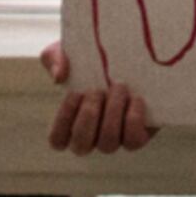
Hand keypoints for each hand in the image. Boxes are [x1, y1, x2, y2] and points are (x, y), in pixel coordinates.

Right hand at [42, 40, 157, 154]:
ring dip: (112, 114)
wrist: (134, 51)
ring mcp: (115, 138)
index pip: (58, 140)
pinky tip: (136, 98)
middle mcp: (92, 136)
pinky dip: (133, 120)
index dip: (64, 120)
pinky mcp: (139, 134)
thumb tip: (59, 76)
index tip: (75, 92)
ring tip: (118, 87)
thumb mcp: (70, 51)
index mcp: (72, 122)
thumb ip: (55, 59)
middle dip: (88, 116)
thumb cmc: (94, 56)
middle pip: (81, 145)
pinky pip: (133, 141)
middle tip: (96, 90)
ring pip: (108, 144)